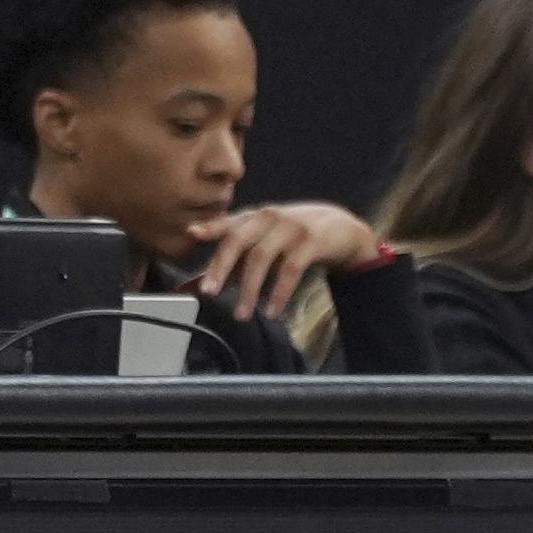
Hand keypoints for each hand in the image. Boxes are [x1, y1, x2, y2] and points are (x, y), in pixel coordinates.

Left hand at [189, 199, 388, 323]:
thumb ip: (230, 266)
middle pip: (239, 241)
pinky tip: (272, 310)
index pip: (227, 223)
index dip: (210, 227)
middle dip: (221, 267)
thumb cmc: (294, 239)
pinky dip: (279, 292)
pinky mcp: (311, 241)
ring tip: (242, 314)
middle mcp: (268, 218)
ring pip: (262, 258)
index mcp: (253, 218)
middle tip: (210, 292)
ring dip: (249, 289)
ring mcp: (290, 227)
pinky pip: (291, 269)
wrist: (341, 229)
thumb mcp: (262, 246)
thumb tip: (192, 287)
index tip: (191, 233)